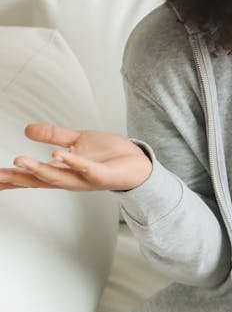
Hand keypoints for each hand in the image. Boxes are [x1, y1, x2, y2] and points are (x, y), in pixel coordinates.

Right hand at [0, 123, 152, 192]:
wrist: (138, 163)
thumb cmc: (109, 156)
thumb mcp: (77, 140)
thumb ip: (53, 135)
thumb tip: (27, 130)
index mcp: (62, 171)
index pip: (31, 177)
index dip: (11, 179)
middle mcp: (70, 178)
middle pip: (39, 180)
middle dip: (18, 177)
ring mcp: (85, 178)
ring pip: (58, 177)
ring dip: (39, 170)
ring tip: (19, 161)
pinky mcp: (102, 175)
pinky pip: (84, 169)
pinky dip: (71, 162)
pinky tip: (57, 155)